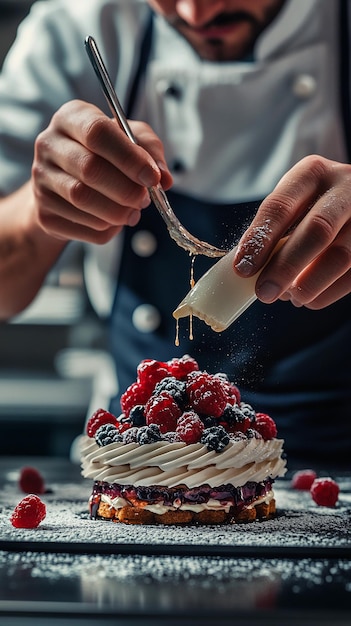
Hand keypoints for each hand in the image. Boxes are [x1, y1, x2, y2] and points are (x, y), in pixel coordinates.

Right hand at [31, 100, 172, 242]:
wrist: (66, 187)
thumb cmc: (102, 157)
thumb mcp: (129, 140)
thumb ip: (150, 152)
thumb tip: (164, 178)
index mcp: (71, 117)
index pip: (97, 132)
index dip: (129, 158)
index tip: (152, 178)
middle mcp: (49, 144)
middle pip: (90, 169)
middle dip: (126, 190)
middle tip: (143, 199)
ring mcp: (41, 180)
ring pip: (83, 200)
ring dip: (117, 212)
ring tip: (132, 212)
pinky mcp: (44, 213)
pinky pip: (81, 226)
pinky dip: (105, 229)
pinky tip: (113, 222)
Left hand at [233, 155, 350, 308]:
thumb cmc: (314, 204)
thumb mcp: (294, 202)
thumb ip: (273, 230)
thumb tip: (250, 270)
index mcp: (313, 173)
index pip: (281, 206)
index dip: (260, 239)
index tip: (242, 269)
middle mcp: (345, 187)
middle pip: (317, 230)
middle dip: (286, 266)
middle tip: (264, 292)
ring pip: (341, 256)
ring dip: (309, 284)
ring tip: (288, 297)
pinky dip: (327, 293)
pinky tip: (308, 299)